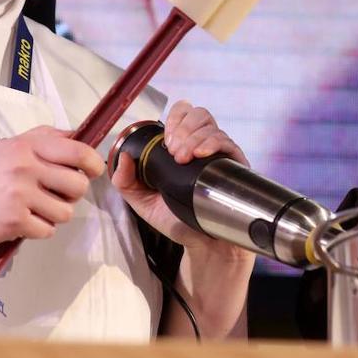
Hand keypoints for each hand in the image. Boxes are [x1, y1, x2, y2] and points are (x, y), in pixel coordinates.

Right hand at [0, 126, 103, 249]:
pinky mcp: (15, 220)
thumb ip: (41, 138)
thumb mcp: (6, 147)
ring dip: (54, 215)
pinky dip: (38, 231)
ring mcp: (19, 193)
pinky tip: (21, 223)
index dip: (93, 163)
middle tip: (56, 196)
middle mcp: (24, 166)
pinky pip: (48, 230)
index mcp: (25, 145)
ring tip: (33, 211)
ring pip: (66, 211)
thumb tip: (77, 134)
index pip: (77, 150)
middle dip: (72, 194)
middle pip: (78, 184)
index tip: (93, 170)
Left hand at [110, 100, 250, 257]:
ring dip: (194, 138)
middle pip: (199, 114)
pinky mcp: (234, 166)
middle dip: (183, 128)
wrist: (201, 243)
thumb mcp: (142, 201)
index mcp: (182, 146)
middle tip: (173, 152)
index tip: (166, 139)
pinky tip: (201, 154)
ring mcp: (219, 155)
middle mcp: (202, 146)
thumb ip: (125, 181)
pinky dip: (213, 143)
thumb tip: (124, 157)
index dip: (175, 118)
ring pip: (212, 127)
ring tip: (183, 159)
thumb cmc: (176, 219)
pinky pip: (227, 143)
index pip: (183, 113)